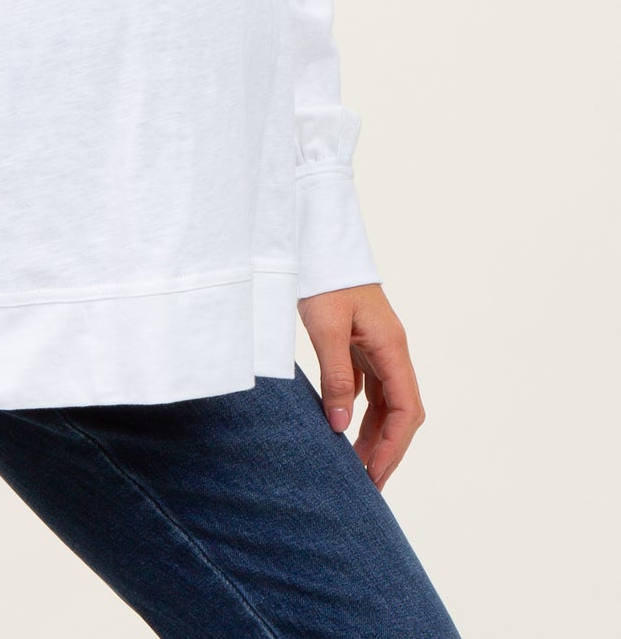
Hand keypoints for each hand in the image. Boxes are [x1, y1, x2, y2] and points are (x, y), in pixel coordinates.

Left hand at [297, 282, 425, 491]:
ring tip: (353, 463)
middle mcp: (390, 350)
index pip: (406, 409)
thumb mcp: (326, 327)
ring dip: (374, 433)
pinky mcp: (359, 344)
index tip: (374, 475)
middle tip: (366, 483)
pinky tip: (341, 425)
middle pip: (401, 411)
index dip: (394, 446)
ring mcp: (376, 347)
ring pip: (385, 401)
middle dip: (388, 448)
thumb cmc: (324, 278)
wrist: (317, 240)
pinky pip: (367, 386)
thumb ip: (335, 376)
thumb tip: (340, 426)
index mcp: (391, 346)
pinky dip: (359, 411)